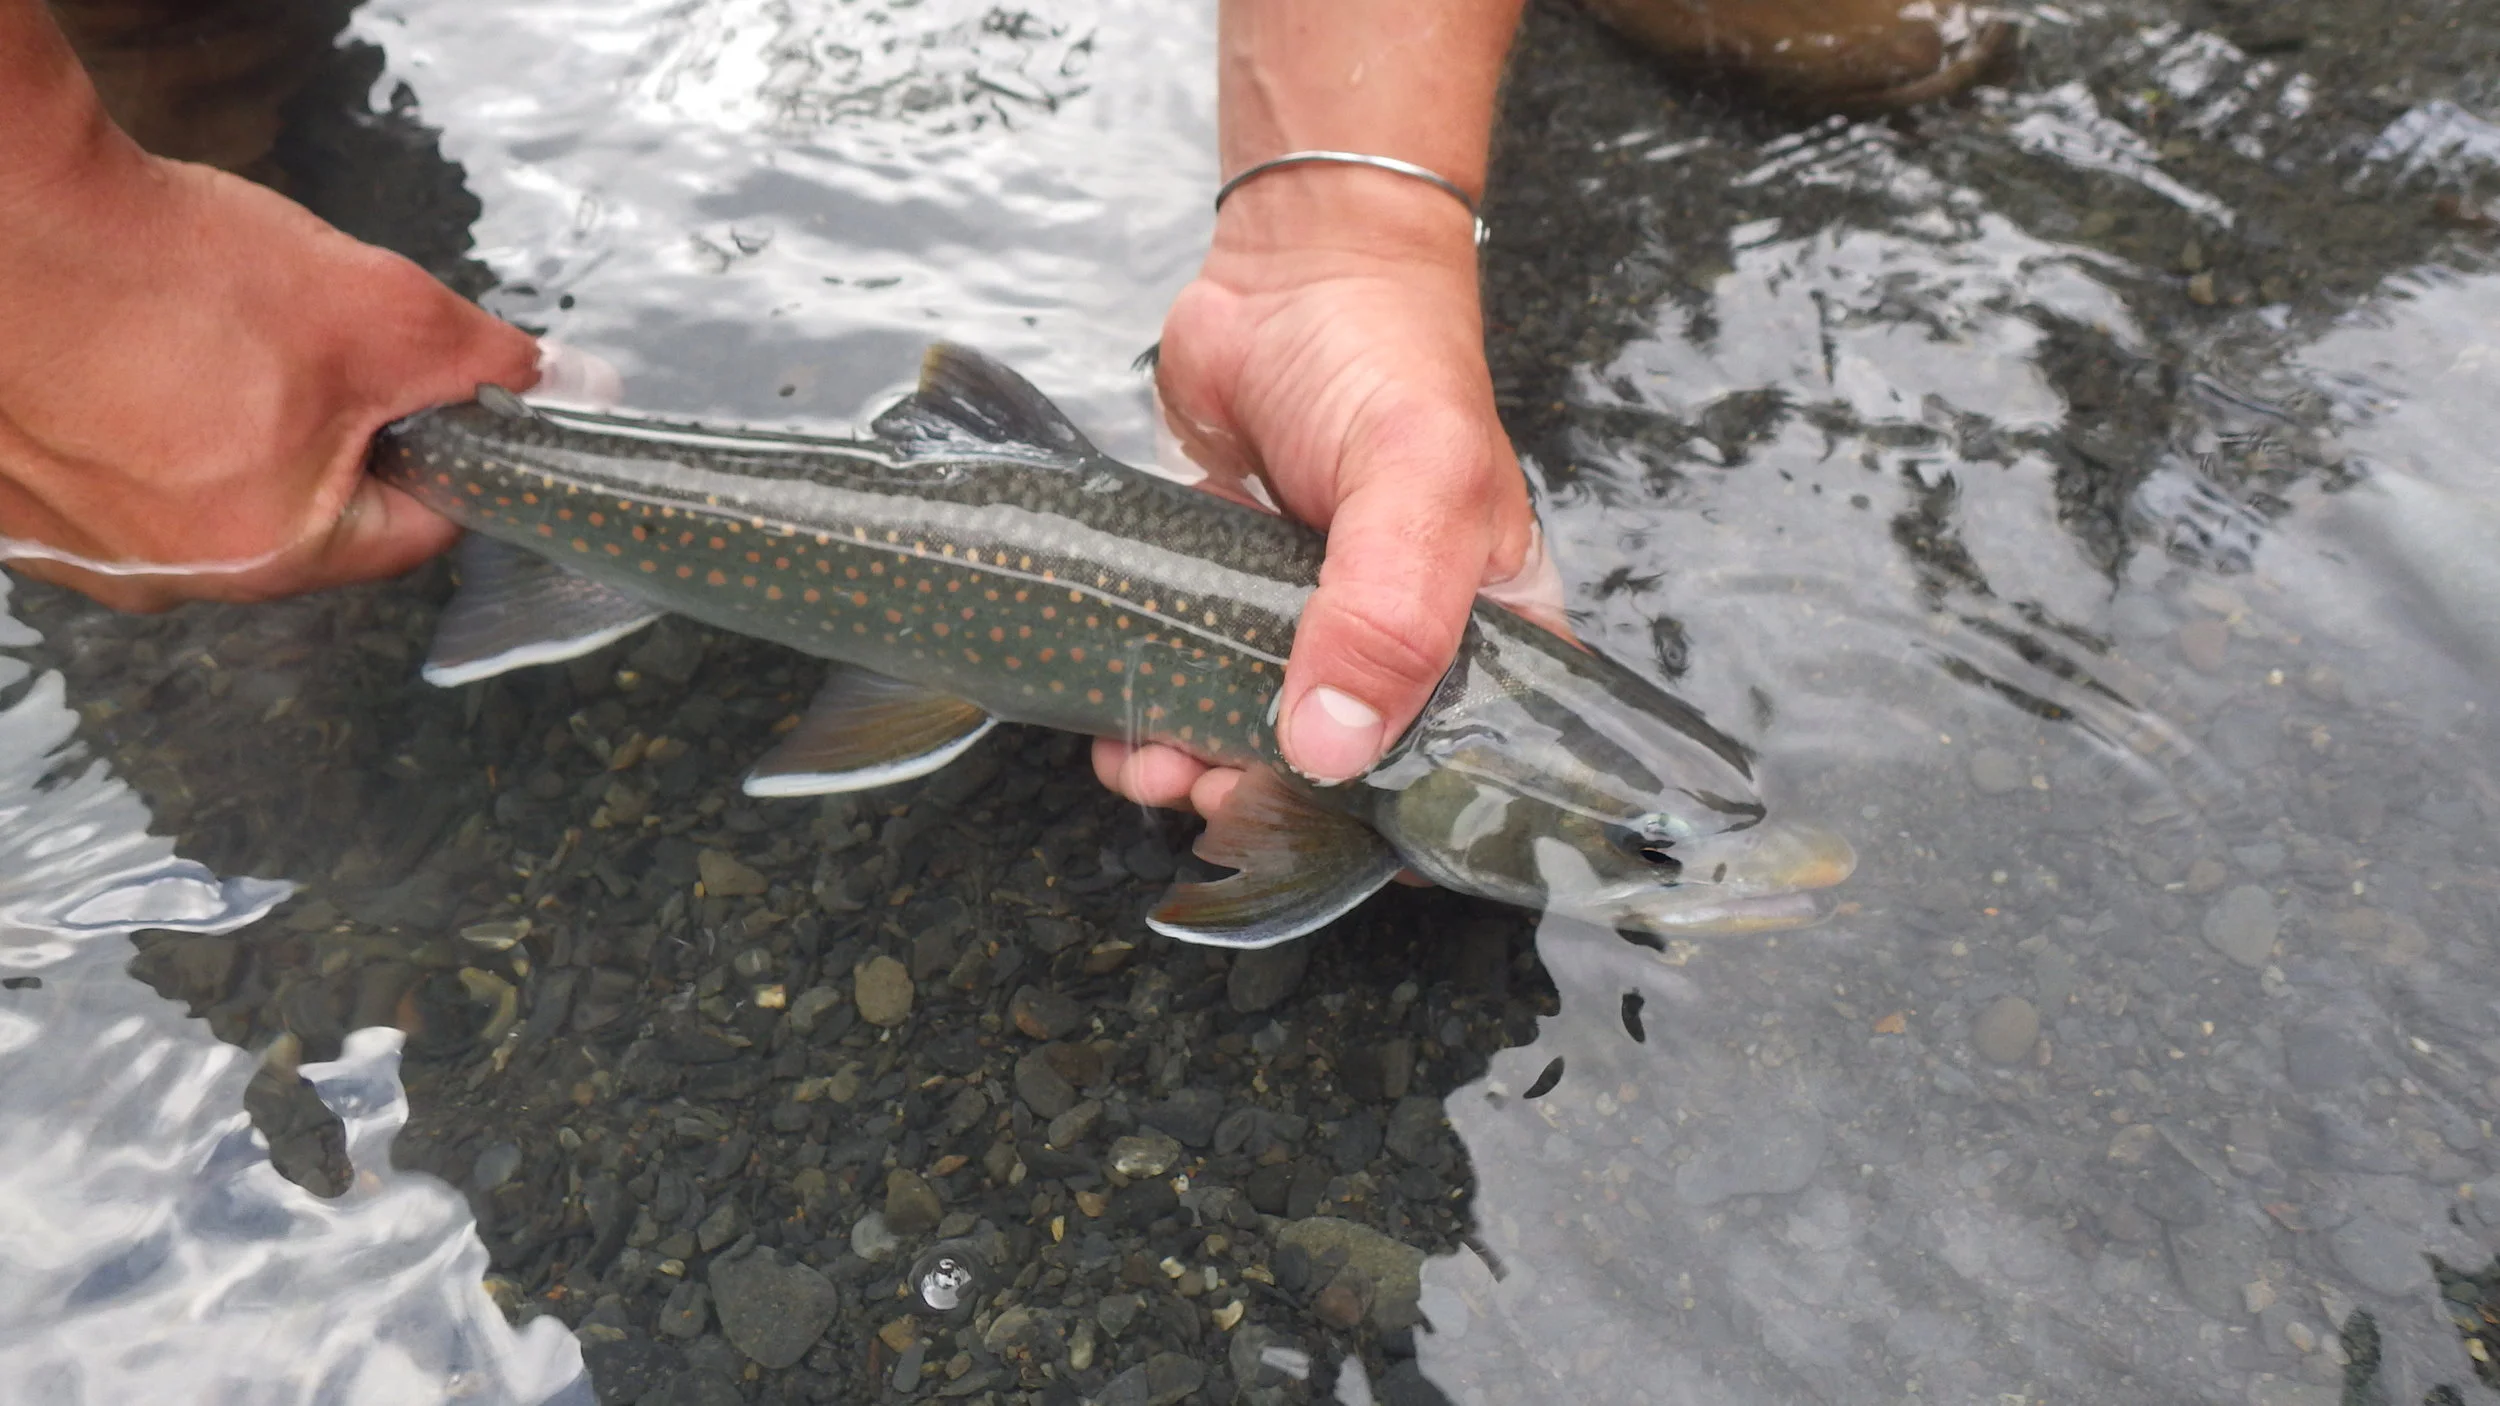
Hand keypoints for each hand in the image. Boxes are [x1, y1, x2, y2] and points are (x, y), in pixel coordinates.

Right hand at [0, 148, 537, 610]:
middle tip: (303, 351)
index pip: (411, 532)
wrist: (4, 216)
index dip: (440, 457)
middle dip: (330, 438)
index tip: (430, 403)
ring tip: (205, 346)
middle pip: (308, 519)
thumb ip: (487, 363)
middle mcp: (171, 577)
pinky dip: (136, 429)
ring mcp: (80, 548)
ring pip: (206, 499)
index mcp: (274, 555)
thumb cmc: (176, 272)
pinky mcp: (16, 507)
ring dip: (227, 433)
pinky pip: (113, 482)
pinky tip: (130, 362)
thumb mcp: (381, 312)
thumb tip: (574, 386)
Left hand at [1094, 171, 1558, 816]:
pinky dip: (1156, 725)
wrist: (1291, 269)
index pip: (1479, 770)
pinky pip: (1193, 690)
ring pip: (1259, 745)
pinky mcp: (1228, 601)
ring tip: (1155, 768)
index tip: (1343, 849)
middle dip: (1275, 807)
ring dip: (1200, 776)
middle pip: (1351, 776)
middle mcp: (1407, 645)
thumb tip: (1333, 752)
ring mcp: (1313, 628)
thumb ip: (1384, 619)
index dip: (1419, 830)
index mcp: (1491, 634)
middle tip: (1217, 799)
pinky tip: (1123, 732)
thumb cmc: (1387, 364)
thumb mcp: (1415, 487)